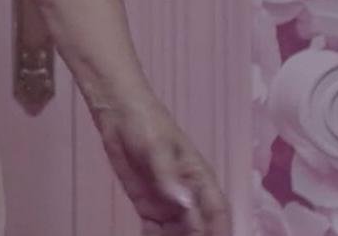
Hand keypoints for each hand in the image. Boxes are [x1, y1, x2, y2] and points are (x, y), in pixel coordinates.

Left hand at [96, 93, 230, 235]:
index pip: (217, 211)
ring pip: (179, 233)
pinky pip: (156, 231)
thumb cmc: (146, 123)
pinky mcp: (148, 205)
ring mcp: (168, 202)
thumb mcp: (157, 147)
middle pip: (199, 227)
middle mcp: (188, 194)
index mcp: (199, 178)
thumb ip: (169, 176)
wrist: (117, 114)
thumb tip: (185, 204)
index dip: (220, 232)